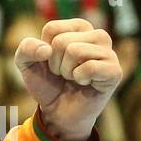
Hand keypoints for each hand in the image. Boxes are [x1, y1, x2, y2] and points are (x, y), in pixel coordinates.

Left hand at [14, 18, 121, 140]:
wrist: (58, 112)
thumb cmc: (48, 83)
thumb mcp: (27, 64)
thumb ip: (26, 49)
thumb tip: (46, 49)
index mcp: (79, 28)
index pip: (52, 28)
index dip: (43, 51)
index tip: (51, 62)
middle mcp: (97, 36)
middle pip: (61, 41)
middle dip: (54, 63)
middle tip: (63, 74)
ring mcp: (109, 52)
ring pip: (75, 51)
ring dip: (66, 71)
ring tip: (73, 78)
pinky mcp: (114, 71)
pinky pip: (89, 67)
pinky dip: (79, 79)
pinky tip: (85, 83)